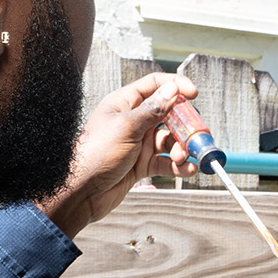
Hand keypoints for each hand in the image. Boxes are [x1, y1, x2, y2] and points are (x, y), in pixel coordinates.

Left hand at [40, 73, 201, 237]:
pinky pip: (166, 161)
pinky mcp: (143, 164)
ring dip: (181, 148)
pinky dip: (179, 165)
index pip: (155, 85)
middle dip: (184, 124)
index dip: (176, 86)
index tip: (194, 93)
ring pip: (170, 140)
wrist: (82, 192)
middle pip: (168, 114)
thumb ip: (153, 109)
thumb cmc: (96, 154)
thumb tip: (173, 89)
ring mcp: (139, 143)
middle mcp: (134, 121)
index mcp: (124, 103)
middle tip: (195, 133)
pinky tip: (187, 169)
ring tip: (181, 157)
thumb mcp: (127, 127)